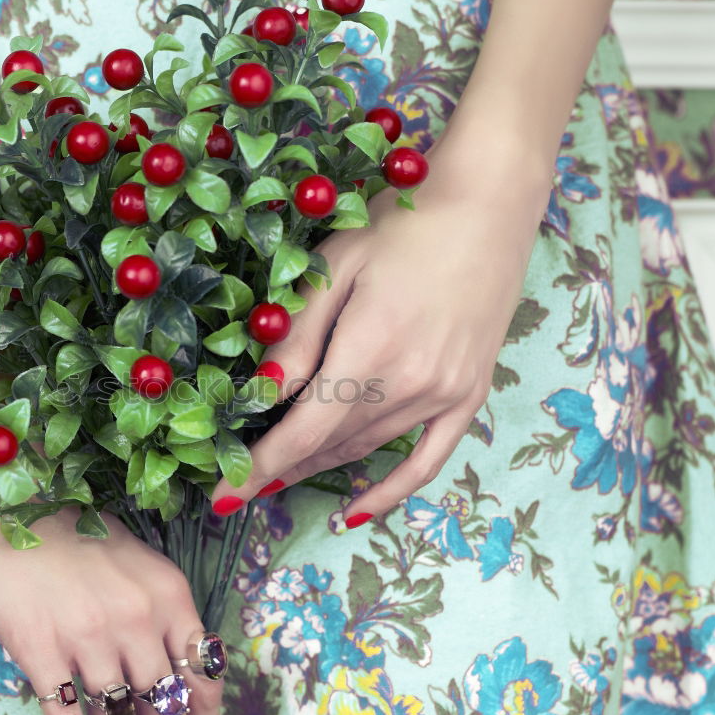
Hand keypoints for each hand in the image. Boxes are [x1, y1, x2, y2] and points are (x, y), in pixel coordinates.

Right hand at [0, 500, 218, 714]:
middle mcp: (139, 617)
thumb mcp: (134, 564)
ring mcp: (91, 634)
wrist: (6, 507)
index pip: (203, 678)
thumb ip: (159, 616)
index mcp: (170, 594)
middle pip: (165, 710)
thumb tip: (171, 679)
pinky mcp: (43, 648)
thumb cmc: (72, 532)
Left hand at [210, 132, 550, 524]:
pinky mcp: (470, 394)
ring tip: (281, 478)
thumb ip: (298, 335)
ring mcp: (447, 394)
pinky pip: (428, 460)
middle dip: (280, 466)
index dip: (261, 466)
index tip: (225, 493)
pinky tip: (357, 513)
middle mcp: (411, 382)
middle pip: (330, 443)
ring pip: (367, 447)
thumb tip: (262, 395)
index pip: (303, 429)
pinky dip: (391, 491)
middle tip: (242, 480)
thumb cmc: (401, 222)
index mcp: (370, 347)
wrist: (488, 202)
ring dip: (319, 466)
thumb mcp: (335, 265)